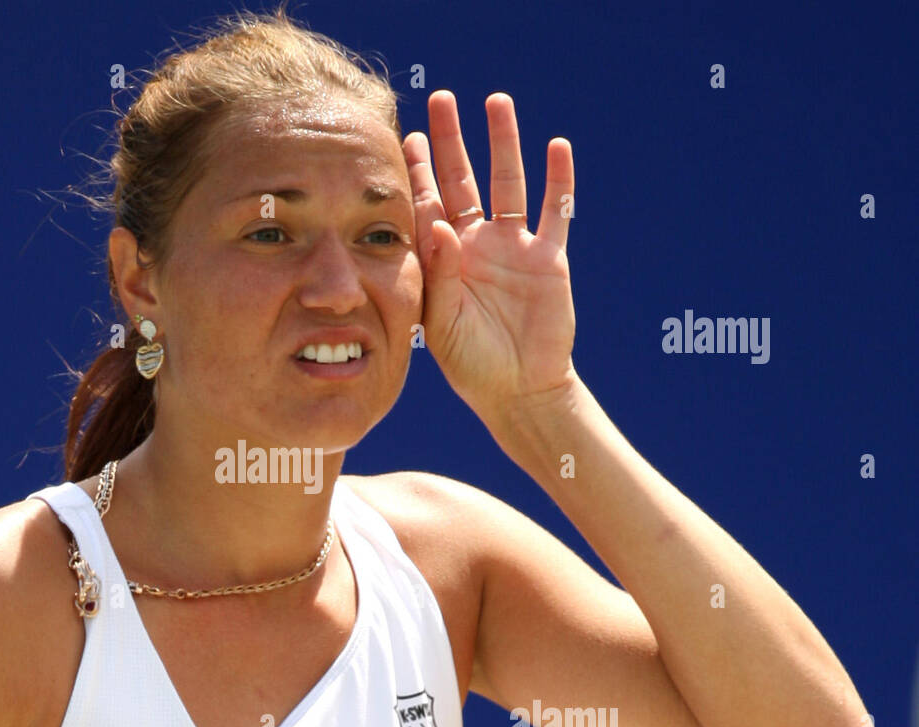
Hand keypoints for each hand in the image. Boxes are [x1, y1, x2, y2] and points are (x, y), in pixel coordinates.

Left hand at [404, 91, 577, 430]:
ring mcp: (514, 248)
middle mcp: (477, 245)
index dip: (416, 172)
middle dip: (451, 142)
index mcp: (444, 260)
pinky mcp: (549, 259)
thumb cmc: (472, 364)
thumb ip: (440, 276)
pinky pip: (556, 212)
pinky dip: (559, 180)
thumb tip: (440, 225)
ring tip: (496, 102)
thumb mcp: (443, 324)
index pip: (426, 206)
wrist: (519, 391)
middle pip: (462, 180)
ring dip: (502, 144)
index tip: (403, 137)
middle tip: (440, 100)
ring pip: (508, 183)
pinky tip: (556, 147)